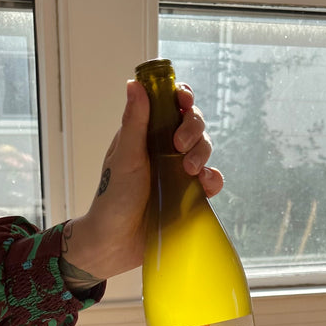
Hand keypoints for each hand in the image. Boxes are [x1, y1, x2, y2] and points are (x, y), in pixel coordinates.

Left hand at [61, 78, 223, 285]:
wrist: (116, 242)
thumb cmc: (114, 198)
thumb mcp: (125, 157)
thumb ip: (134, 122)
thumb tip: (135, 83)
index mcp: (147, 133)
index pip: (171, 104)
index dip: (182, 98)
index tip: (184, 102)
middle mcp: (165, 148)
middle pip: (193, 123)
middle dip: (194, 128)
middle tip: (180, 145)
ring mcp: (178, 172)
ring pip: (204, 149)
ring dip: (202, 153)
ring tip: (189, 170)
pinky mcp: (189, 195)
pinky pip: (210, 180)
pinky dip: (212, 179)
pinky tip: (204, 185)